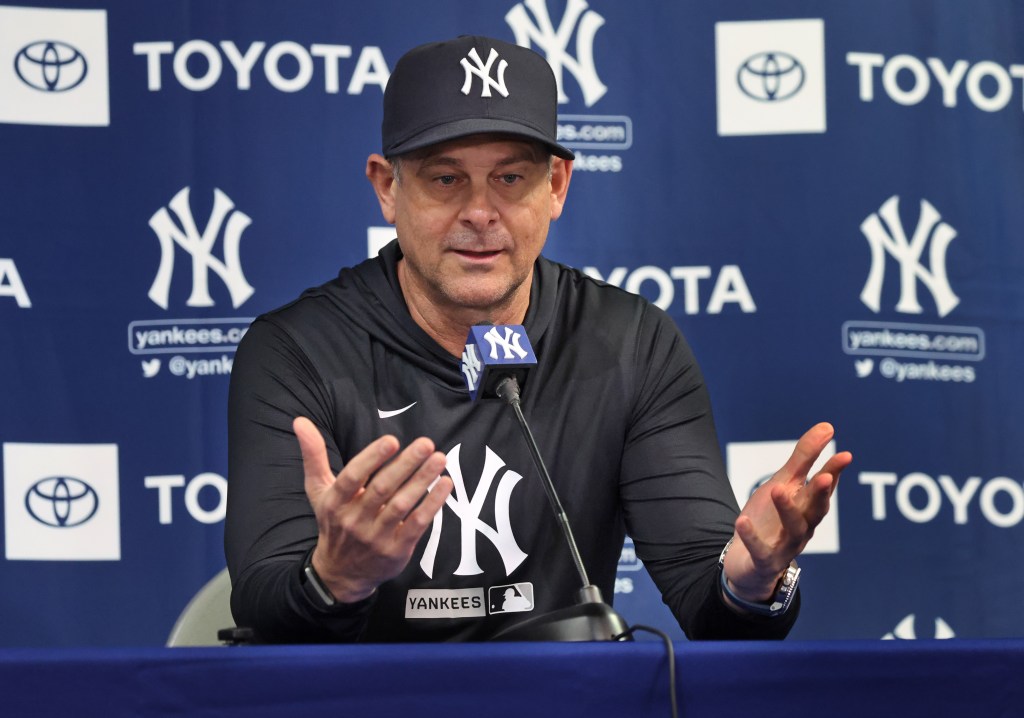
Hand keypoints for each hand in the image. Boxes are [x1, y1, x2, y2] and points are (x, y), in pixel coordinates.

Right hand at [294, 417, 452, 602]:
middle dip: (405, 465)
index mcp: (335, 503)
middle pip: (382, 489)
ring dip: (422, 481)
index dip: (371, 459)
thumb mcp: (318, 491)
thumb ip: (313, 455)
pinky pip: (417, 524)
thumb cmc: (334, 522)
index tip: (391, 440)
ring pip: (402, 505)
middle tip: (426, 444)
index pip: (352, 478)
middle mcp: (354, 520)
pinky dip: (432, 504)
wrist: (340, 574)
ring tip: (439, 459)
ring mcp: (376, 537)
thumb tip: (300, 420)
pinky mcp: (396, 550)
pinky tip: (445, 484)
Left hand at [722, 422, 851, 602]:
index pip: (824, 488)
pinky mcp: (765, 561)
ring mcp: (785, 545)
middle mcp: (803, 527)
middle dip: (821, 493)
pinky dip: (751, 537)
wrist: (748, 560)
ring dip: (787, 509)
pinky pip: (760, 550)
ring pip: (793, 529)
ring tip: (777, 489)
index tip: (845, 455)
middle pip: (814, 509)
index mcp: (808, 507)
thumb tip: (828, 427)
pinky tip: (741, 520)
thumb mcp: (784, 483)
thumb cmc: (771, 517)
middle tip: (825, 476)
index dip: (834, 472)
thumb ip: (804, 458)